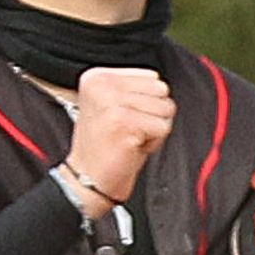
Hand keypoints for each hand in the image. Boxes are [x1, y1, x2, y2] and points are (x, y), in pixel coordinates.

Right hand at [66, 68, 176, 205]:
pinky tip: (132, 147)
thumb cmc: (107, 145)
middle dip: (153, 115)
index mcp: (97, 76)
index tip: (125, 118)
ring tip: (130, 138)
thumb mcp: (113, 105)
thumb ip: (133, 88)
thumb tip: (161, 83)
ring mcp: (111, 102)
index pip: (152, 77)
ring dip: (154, 130)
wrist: (88, 178)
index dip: (148, 102)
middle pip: (162, 91)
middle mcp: (102, 85)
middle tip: (130, 130)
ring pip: (166, 109)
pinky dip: (154, 143)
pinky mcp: (123, 122)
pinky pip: (163, 128)